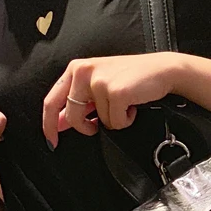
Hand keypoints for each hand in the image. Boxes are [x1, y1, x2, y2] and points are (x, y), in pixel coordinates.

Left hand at [43, 52, 181, 148]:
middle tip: (97, 126)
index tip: (52, 141)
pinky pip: (115, 122)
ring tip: (124, 104)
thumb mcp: (98, 87)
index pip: (52, 100)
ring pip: (98, 122)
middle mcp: (83, 72)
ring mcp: (99, 82)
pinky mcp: (115, 92)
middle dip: (86, 127)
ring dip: (113, 120)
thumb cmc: (131, 79)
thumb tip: (59, 124)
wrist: (160, 70)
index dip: (49, 124)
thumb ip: (78, 103)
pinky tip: (132, 105)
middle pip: (72, 116)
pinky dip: (126, 120)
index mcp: (76, 69)